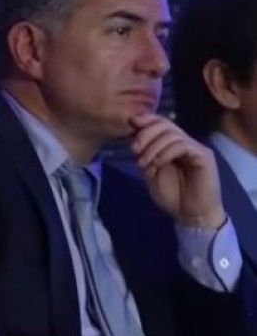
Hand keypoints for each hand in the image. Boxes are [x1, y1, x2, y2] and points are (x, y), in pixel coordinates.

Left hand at [130, 113, 225, 229]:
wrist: (190, 215)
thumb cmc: (172, 196)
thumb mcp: (150, 172)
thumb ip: (145, 155)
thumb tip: (134, 139)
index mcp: (171, 145)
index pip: (160, 123)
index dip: (146, 119)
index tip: (130, 123)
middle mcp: (185, 143)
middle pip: (165, 124)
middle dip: (146, 133)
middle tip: (134, 149)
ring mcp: (195, 148)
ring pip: (172, 134)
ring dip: (153, 147)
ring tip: (143, 163)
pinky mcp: (204, 156)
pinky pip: (183, 145)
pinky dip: (166, 152)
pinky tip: (157, 164)